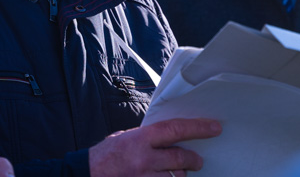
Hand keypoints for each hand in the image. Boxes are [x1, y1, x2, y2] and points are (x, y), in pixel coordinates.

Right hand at [89, 118, 221, 176]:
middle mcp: (143, 160)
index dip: (198, 128)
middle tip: (198, 160)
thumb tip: (170, 137)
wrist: (85, 175)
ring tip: (179, 174)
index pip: (175, 130)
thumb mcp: (125, 138)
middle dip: (193, 160)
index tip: (214, 128)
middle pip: (181, 159)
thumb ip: (147, 138)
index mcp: (139, 140)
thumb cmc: (104, 157)